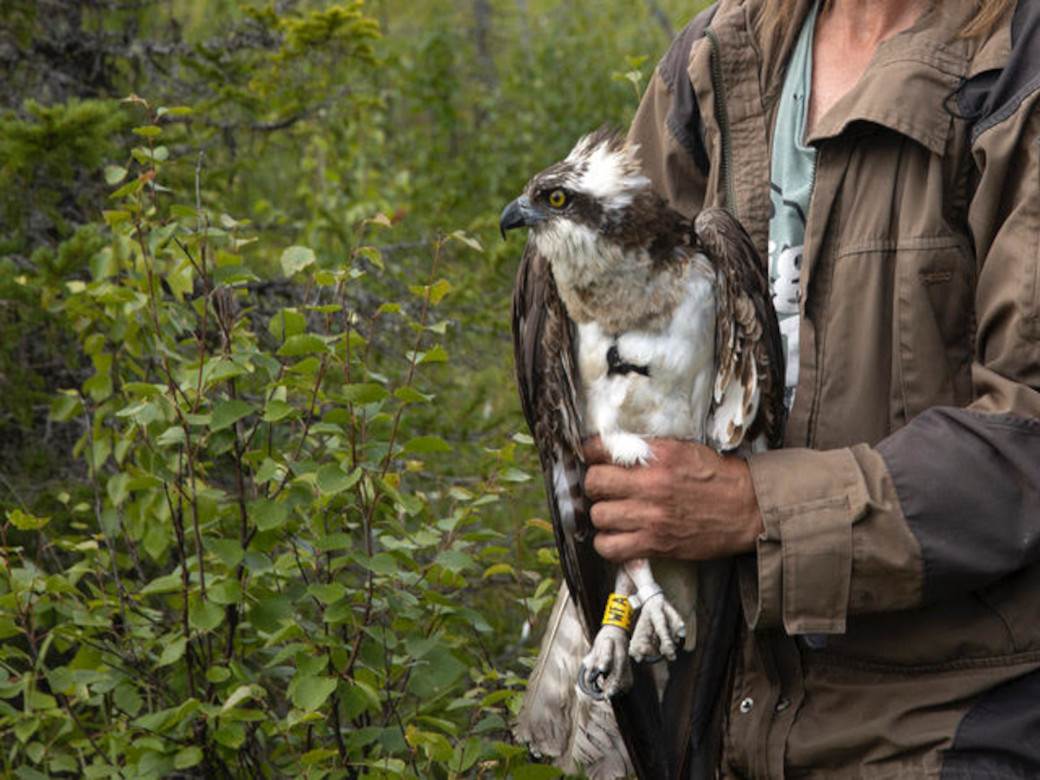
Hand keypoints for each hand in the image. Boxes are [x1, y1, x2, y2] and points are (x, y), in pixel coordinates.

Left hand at [584, 437, 763, 561]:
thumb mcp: (683, 450)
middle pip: (594, 483)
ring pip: (598, 515)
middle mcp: (652, 485)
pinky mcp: (655, 544)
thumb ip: (649, 449)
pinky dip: (607, 543)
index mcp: (658, 457)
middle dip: (595, 483)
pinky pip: (610, 547)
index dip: (592, 453)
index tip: (593, 456)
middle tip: (604, 486)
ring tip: (613, 512)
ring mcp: (652, 518)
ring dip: (602, 514)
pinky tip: (617, 535)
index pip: (603, 450)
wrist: (746, 509)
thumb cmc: (717, 478)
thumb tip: (616, 448)